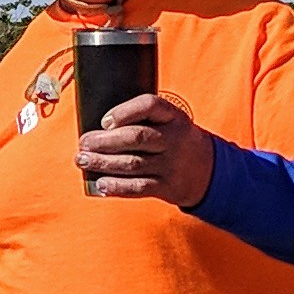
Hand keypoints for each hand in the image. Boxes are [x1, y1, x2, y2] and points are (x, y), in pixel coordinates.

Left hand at [77, 91, 216, 208]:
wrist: (211, 170)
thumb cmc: (176, 140)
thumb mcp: (170, 121)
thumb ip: (142, 118)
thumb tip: (99, 127)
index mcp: (173, 117)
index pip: (150, 105)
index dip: (125, 111)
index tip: (105, 121)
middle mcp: (174, 139)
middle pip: (136, 137)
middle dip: (105, 141)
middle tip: (84, 143)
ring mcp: (171, 164)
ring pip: (133, 163)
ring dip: (104, 163)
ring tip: (83, 160)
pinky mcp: (168, 186)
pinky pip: (139, 187)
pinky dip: (118, 186)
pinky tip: (101, 183)